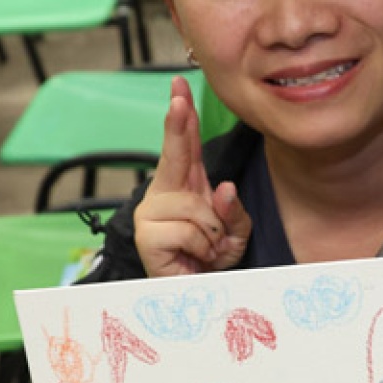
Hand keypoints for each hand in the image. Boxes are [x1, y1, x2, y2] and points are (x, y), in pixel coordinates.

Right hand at [134, 76, 251, 276]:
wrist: (196, 296)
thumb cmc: (212, 260)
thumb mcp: (235, 234)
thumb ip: (233, 211)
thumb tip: (223, 188)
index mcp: (187, 185)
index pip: (186, 145)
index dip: (182, 116)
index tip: (178, 86)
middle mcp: (165, 193)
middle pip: (175, 153)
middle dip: (179, 125)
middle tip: (179, 99)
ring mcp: (152, 212)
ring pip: (196, 207)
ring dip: (212, 232)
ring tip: (205, 248)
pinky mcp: (147, 234)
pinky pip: (189, 230)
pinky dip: (202, 246)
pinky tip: (193, 256)